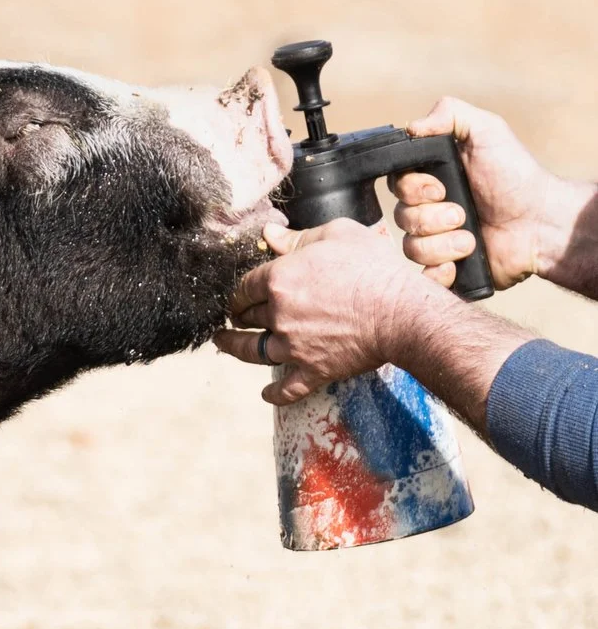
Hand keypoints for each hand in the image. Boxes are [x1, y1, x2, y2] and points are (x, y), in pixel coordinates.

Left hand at [212, 218, 456, 404]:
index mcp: (280, 280)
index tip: (239, 293)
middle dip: (240, 314)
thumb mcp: (338, 236)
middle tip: (237, 315)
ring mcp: (294, 347)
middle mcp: (279, 315)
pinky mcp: (314, 370)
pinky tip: (266, 394)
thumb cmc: (375, 269)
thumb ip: (297, 237)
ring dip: (235, 347)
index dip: (240, 290)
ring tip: (224, 343)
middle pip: (247, 316)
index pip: (244, 286)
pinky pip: (287, 388)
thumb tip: (267, 234)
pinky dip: (275, 393)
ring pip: (252, 350)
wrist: (405, 313)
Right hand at [391, 98, 595, 290]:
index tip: (440, 188)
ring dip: (442, 244)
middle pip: (399, 217)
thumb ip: (451, 114)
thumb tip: (412, 126)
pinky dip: (438, 272)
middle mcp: (429, 210)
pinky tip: (460, 262)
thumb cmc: (516, 177)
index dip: (412, 189)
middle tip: (463, 213)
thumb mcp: (488, 131)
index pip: (395, 185)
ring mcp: (436, 241)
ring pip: (410, 248)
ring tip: (470, 240)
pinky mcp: (445, 269)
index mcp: (431, 180)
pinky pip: (421, 277)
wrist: (541, 223)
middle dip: (431, 217)